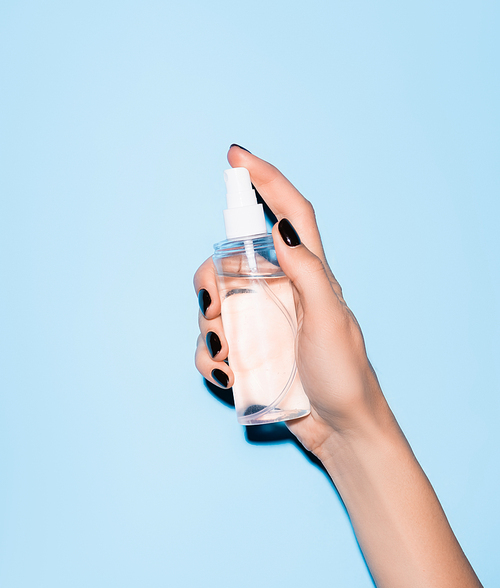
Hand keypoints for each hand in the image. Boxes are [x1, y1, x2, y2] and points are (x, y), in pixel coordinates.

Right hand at [194, 146, 389, 458]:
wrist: (340, 431)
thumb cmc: (345, 373)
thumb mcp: (331, 320)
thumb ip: (309, 273)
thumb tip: (282, 226)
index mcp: (308, 273)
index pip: (288, 211)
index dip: (264, 179)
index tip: (235, 156)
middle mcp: (280, 290)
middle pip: (230, 260)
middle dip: (212, 279)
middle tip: (218, 307)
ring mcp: (261, 320)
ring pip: (214, 302)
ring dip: (211, 326)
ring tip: (229, 355)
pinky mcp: (248, 350)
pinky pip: (213, 342)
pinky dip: (210, 356)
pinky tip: (228, 374)